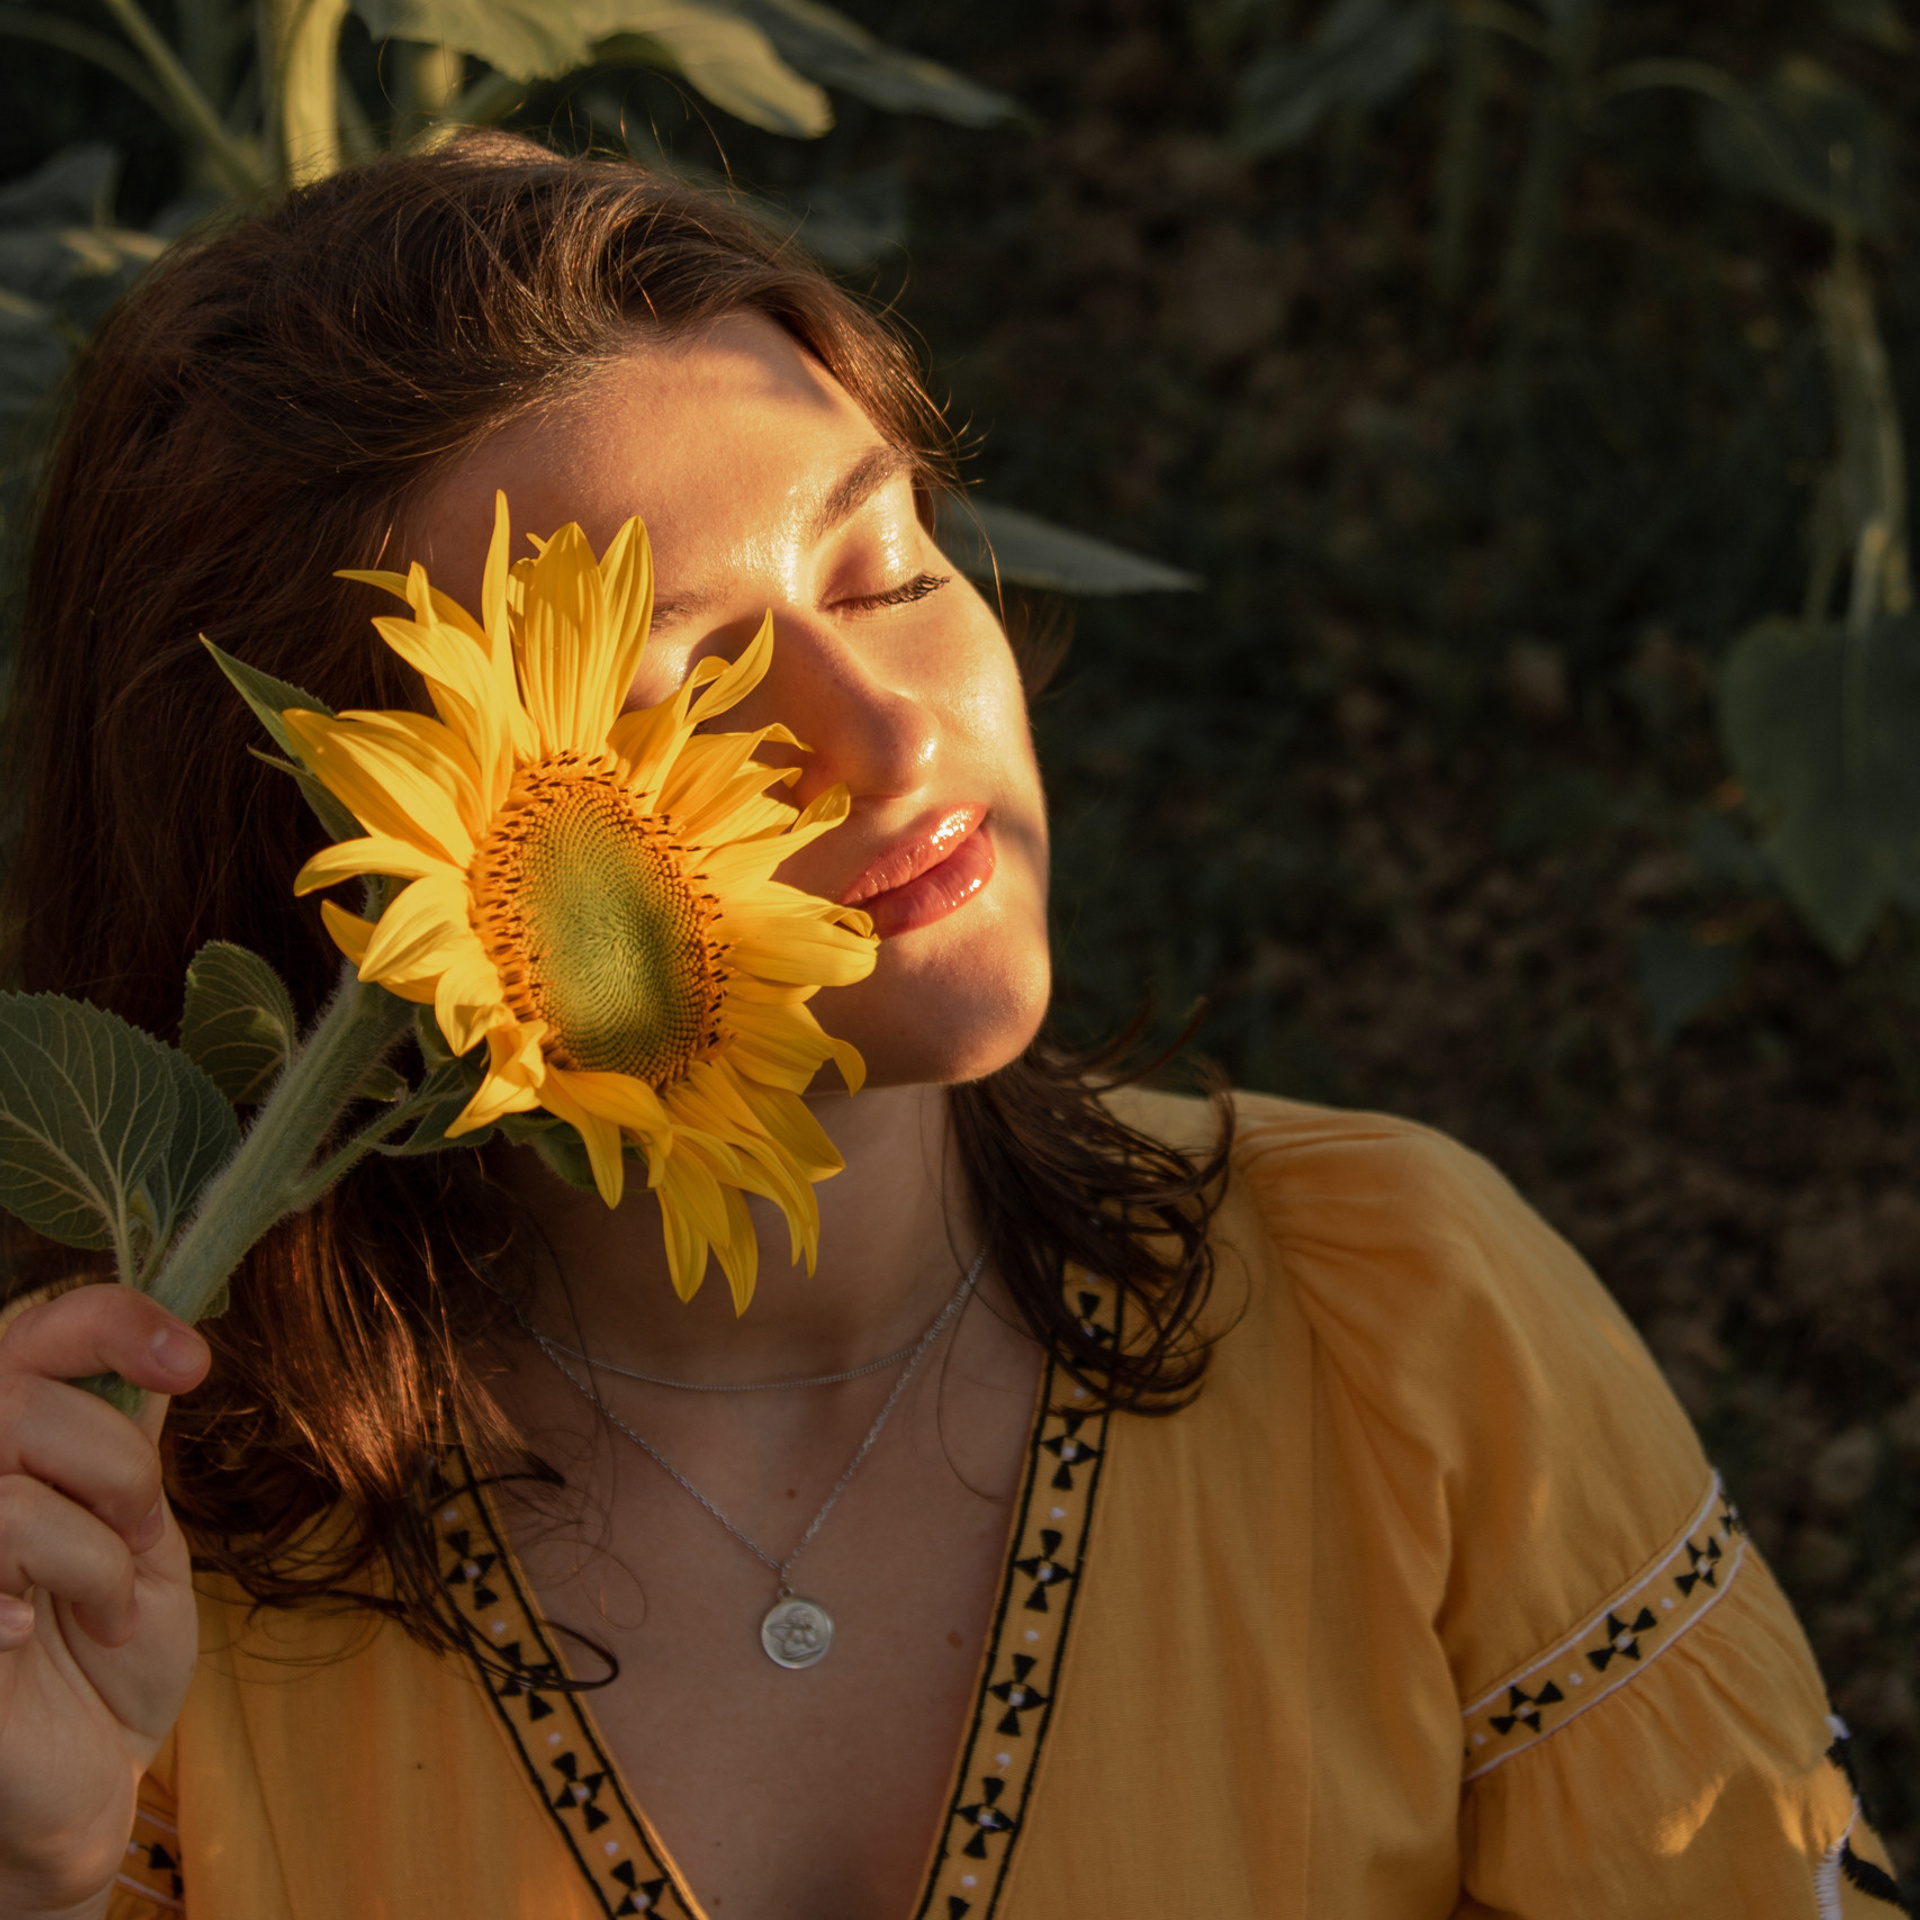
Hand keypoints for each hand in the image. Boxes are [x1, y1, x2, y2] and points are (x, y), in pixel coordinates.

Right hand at [0, 1284, 208, 1918]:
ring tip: (107, 1608)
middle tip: (141, 1529)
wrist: (89, 1780)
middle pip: (18, 1396)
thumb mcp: (135, 1526)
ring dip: (96, 1554)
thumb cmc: (108, 1654)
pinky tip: (28, 1638)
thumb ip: (123, 1434)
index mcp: (5, 1445)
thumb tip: (162, 1337)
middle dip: (116, 1464)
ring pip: (12, 1496)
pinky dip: (55, 1592)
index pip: (36, 1329)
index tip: (193, 1364)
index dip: (111, 1322)